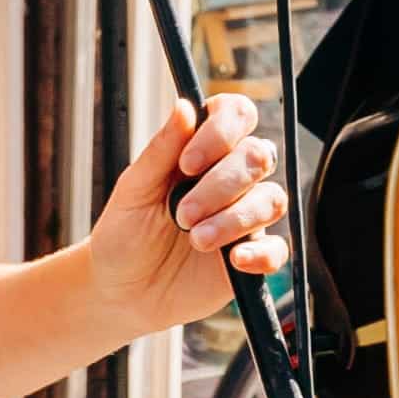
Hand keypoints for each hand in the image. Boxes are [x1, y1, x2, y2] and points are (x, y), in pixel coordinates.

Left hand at [88, 92, 284, 322]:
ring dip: (234, 219)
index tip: (187, 163)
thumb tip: (184, 105)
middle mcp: (231, 178)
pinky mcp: (253, 256)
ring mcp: (245, 216)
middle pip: (258, 156)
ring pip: (271, 199)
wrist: (121, 292)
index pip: (237, 114)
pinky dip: (260, 253)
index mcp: (203, 150)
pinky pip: (277, 249)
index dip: (222, 132)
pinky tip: (234, 260)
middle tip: (182, 215)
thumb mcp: (133, 190)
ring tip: (196, 241)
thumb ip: (162, 150)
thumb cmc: (124, 234)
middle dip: (221, 185)